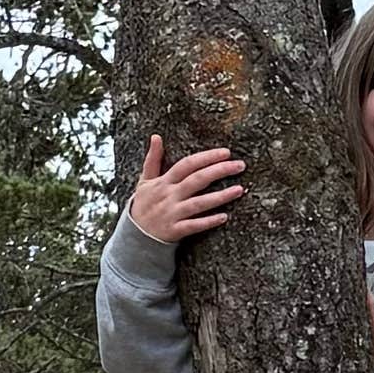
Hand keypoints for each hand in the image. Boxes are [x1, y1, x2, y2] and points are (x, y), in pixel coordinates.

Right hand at [125, 132, 248, 249]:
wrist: (134, 236)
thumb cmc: (143, 205)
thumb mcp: (144, 180)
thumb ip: (152, 159)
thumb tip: (156, 136)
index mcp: (163, 182)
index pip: (187, 164)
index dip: (206, 157)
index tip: (225, 152)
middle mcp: (169, 196)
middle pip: (196, 180)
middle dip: (219, 171)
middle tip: (239, 165)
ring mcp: (172, 214)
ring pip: (199, 203)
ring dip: (220, 196)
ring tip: (239, 189)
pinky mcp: (174, 230)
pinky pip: (194, 225)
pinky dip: (208, 221)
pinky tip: (224, 216)